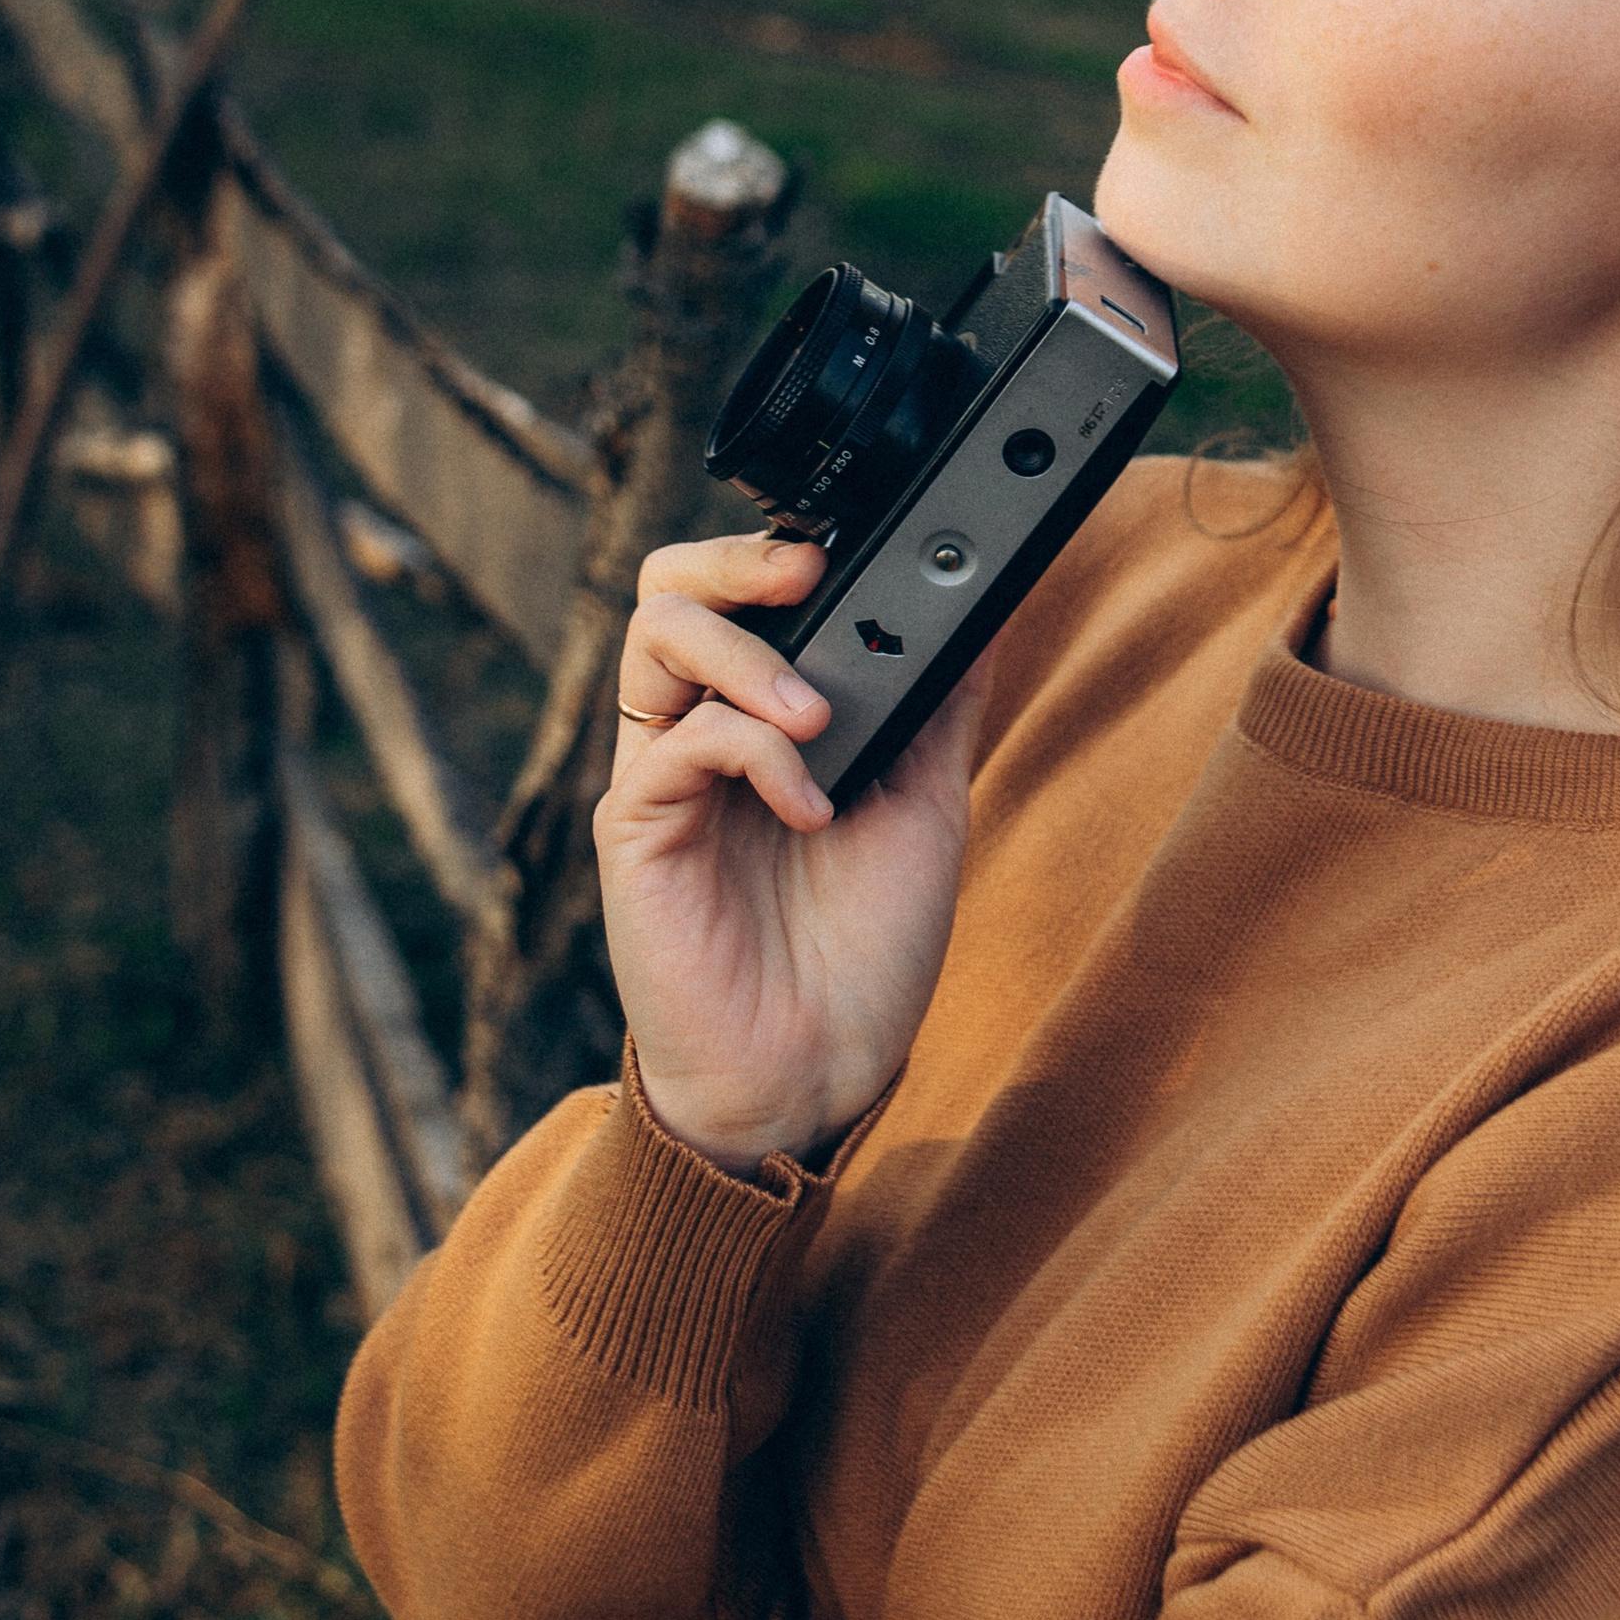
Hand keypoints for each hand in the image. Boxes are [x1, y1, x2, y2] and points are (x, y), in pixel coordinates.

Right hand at [592, 530, 988, 1173]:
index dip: (784, 550)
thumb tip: (983, 609)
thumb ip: (938, 707)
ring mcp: (663, 779)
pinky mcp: (636, 831)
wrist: (822, 1073)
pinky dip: (755, 753)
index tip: (864, 546)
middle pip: (668, 588)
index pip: (740, 593)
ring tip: (818, 715)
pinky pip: (675, 743)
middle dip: (736, 558)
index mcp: (757, 719)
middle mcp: (699, 734)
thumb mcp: (927, 805)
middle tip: (808, 575)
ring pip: (655, 638)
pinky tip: (812, 808)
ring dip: (747, 654)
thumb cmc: (865, 951)